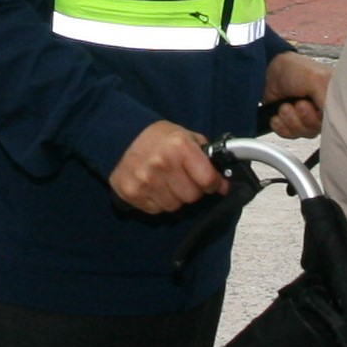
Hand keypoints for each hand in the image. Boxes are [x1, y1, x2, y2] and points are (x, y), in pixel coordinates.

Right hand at [110, 120, 224, 213]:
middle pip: (192, 197)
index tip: (211, 182)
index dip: (213, 183)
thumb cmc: (159, 138)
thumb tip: (224, 182)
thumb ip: (206, 156)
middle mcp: (162, 164)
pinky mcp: (132, 193)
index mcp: (179, 147)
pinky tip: (153, 187)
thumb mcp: (186, 136)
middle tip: (183, 178)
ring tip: (166, 181)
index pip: (208, 180)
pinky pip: (156, 210)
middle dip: (192, 190)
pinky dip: (158, 202)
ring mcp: (145, 180)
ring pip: (175, 206)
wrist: (121, 137)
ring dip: (174, 197)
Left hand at [262, 51, 329, 138]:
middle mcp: (321, 111)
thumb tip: (333, 117)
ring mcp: (306, 119)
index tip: (309, 106)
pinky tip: (277, 115)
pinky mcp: (291, 123)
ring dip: (290, 120)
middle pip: (316, 130)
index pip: (333, 122)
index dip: (318, 118)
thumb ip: (328, 99)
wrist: (270, 70)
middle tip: (298, 103)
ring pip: (302, 133)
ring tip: (285, 106)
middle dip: (303, 118)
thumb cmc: (295, 70)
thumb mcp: (317, 79)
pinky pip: (289, 135)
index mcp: (332, 100)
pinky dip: (281, 126)